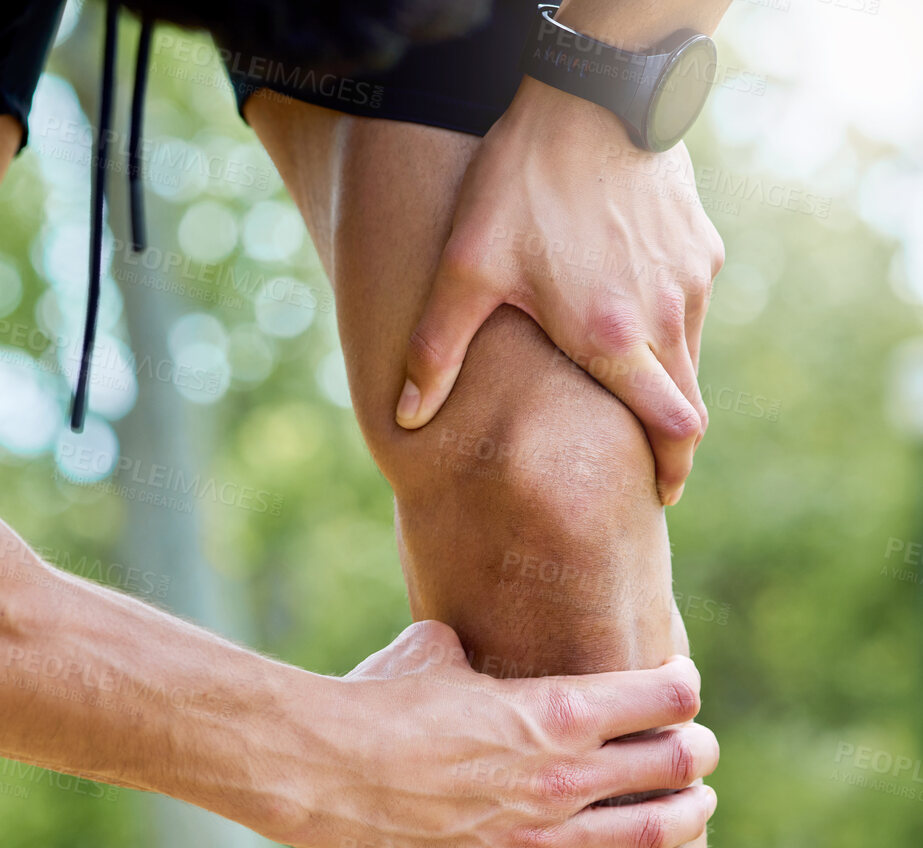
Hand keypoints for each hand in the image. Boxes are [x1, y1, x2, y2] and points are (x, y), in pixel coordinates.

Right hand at [290, 621, 717, 847]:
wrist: (317, 770)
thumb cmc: (369, 701)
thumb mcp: (426, 651)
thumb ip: (464, 650)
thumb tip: (458, 645)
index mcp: (553, 709)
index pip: (663, 695)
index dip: (682, 687)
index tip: (679, 686)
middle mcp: (562, 775)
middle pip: (674, 763)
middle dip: (695, 752)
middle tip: (694, 749)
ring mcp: (537, 839)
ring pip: (652, 833)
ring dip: (687, 817)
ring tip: (695, 807)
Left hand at [398, 78, 725, 504]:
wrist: (588, 97)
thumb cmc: (520, 186)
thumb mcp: (464, 270)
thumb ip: (435, 352)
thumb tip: (404, 419)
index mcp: (611, 337)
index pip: (669, 427)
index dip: (670, 468)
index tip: (659, 493)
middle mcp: (665, 315)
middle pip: (686, 401)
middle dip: (667, 437)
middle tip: (640, 463)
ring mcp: (690, 279)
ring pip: (688, 352)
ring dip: (662, 378)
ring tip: (619, 389)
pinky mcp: (700, 244)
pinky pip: (688, 303)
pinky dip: (665, 325)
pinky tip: (623, 315)